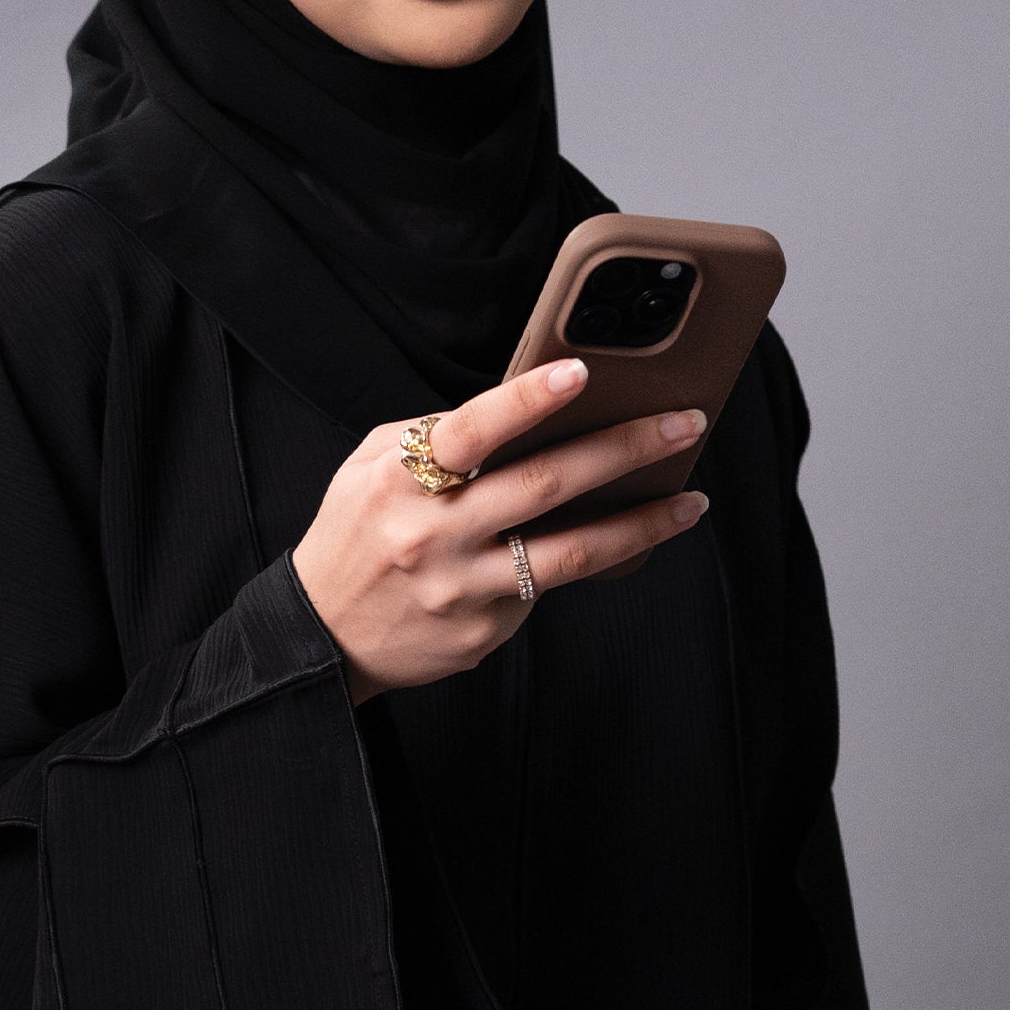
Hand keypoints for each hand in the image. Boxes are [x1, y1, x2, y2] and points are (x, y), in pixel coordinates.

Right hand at [292, 357, 709, 697]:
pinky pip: (549, 591)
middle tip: (683, 424)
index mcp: (402, 481)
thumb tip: (521, 410)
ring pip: (570, 553)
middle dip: (624, 449)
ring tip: (688, 502)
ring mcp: (463, 589)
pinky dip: (593, 563)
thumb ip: (436, 438)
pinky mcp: (484, 631)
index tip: (580, 372)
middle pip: (545, 486)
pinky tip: (628, 543)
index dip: (527, 401)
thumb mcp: (371, 469)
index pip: (471, 432)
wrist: (321, 638)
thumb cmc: (356, 535)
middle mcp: (435, 536)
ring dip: (641, 524)